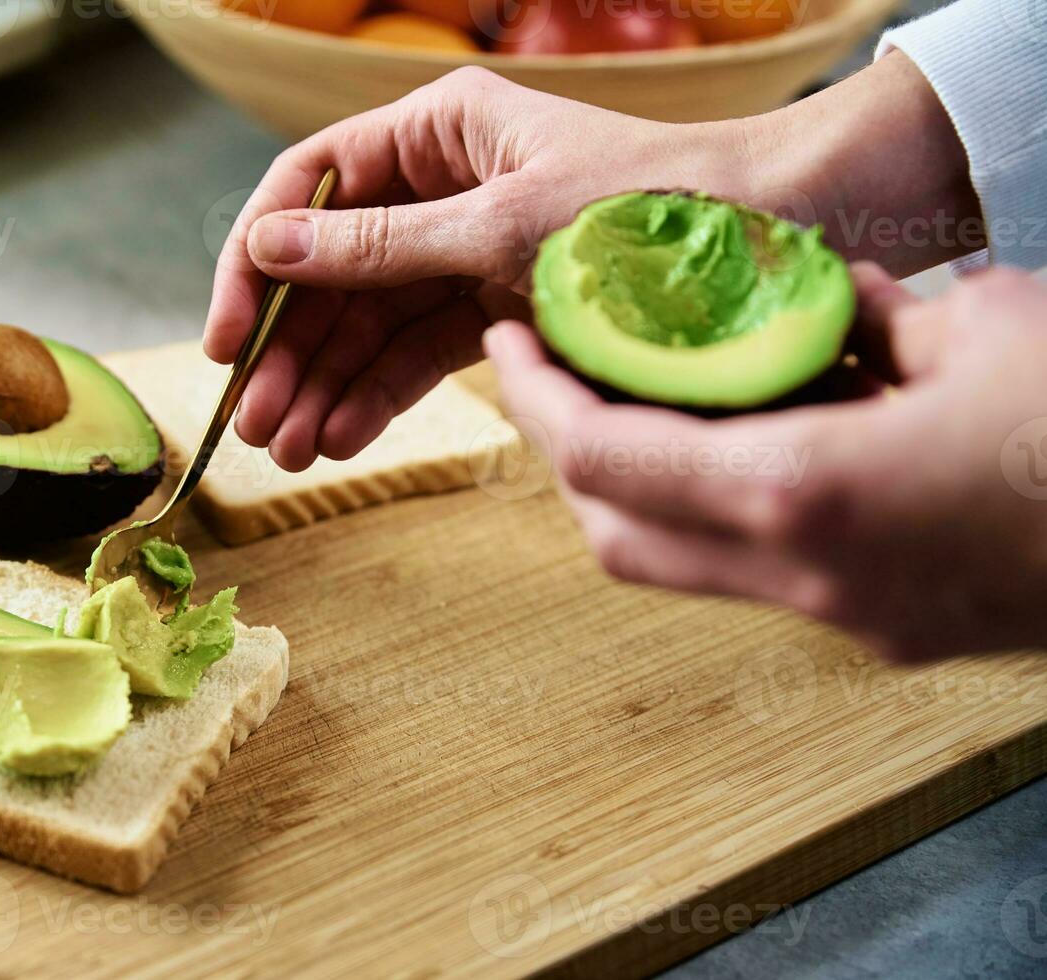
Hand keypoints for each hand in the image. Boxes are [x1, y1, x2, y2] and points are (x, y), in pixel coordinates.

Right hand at [204, 66, 757, 470]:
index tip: (227, 337)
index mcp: (435, 130)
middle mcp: (440, 185)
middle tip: (255, 425)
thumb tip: (265, 250)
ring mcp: (466, 250)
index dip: (254, 264)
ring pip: (370, 321)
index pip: (309, 190)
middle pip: (331, 270)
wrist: (772, 243)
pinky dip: (382, 395)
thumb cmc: (646, 208)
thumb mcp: (499, 227)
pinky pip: (420, 353)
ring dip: (327, 384)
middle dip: (290, 348)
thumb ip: (380, 245)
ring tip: (291, 451)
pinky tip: (344, 438)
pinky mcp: (495, 307)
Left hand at [486, 265, 1046, 662]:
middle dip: (568, 452)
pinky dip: (716, 515)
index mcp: (809, 496)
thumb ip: (863, 321)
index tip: (514, 343)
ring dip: (636, 489)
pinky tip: (745, 447)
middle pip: (615, 534)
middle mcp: (806, 579)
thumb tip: (809, 309)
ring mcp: (843, 620)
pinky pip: (753, 576)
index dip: (540, 399)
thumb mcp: (983, 327)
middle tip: (561, 373)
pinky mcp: (882, 631)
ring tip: (642, 402)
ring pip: (676, 567)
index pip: (606, 460)